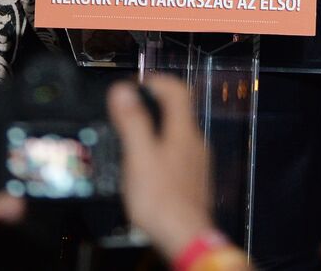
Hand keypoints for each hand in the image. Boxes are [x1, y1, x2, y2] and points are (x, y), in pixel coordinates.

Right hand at [108, 75, 214, 260]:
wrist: (184, 238)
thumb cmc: (162, 202)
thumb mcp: (139, 156)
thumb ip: (132, 122)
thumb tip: (123, 90)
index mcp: (183, 132)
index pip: (177, 90)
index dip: (156, 81)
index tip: (137, 83)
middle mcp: (195, 144)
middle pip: (178, 112)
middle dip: (153, 106)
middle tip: (129, 110)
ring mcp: (197, 164)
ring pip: (177, 135)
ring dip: (156, 130)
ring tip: (132, 139)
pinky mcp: (193, 182)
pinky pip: (177, 157)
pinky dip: (161, 153)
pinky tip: (146, 168)